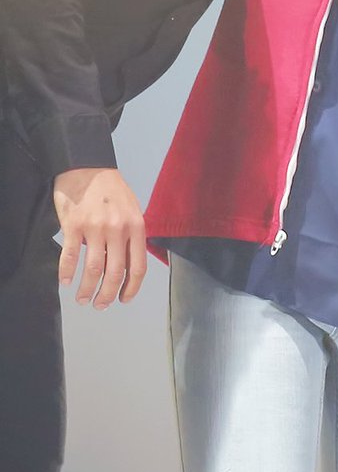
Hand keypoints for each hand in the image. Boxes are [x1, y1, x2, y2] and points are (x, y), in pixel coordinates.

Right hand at [53, 168, 146, 308]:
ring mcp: (95, 227)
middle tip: (99, 306)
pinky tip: (65, 282)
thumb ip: (132, 235)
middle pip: (115, 272)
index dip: (131, 288)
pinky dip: (67, 273)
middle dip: (107, 295)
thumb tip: (129, 265)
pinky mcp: (74, 225)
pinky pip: (70, 256)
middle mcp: (118, 229)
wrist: (88, 166)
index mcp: (136, 226)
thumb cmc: (112, 190)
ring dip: (87, 289)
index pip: (138, 266)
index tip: (123, 300)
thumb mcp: (132, 209)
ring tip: (82, 299)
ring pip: (93, 269)